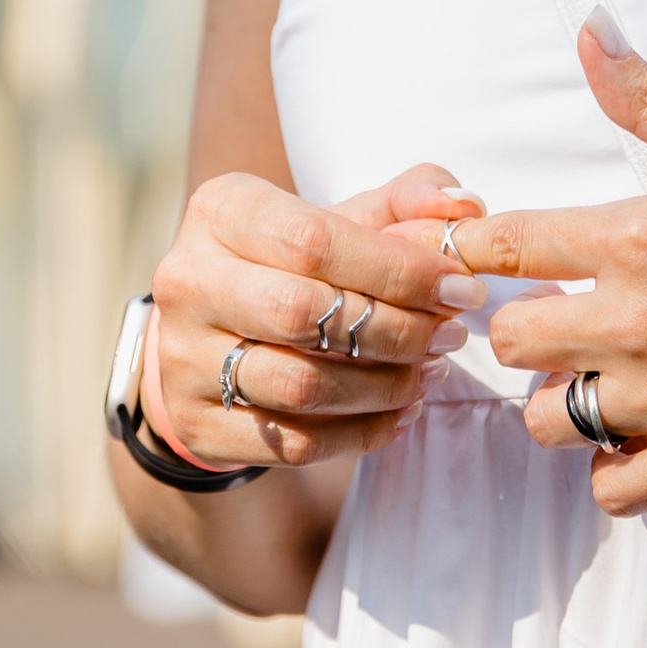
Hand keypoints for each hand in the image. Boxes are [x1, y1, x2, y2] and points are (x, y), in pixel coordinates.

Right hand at [145, 162, 486, 475]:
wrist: (212, 335)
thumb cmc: (292, 265)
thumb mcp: (340, 219)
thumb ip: (404, 203)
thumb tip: (463, 206)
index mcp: (221, 212)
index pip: (315, 241)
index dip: (399, 270)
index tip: (461, 288)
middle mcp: (188, 281)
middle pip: (303, 314)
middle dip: (398, 330)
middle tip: (450, 336)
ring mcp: (183, 359)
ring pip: (300, 386)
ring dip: (385, 386)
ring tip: (430, 373)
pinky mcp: (197, 425)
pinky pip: (294, 443)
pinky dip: (361, 433)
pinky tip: (400, 412)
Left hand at [452, 23, 646, 512]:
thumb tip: (589, 33)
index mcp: (643, 235)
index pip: (507, 245)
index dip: (480, 247)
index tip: (484, 252)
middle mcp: (642, 322)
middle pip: (511, 340)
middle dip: (527, 320)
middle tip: (567, 308)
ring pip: (548, 421)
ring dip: (564, 397)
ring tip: (606, 372)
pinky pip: (613, 491)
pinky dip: (616, 467)